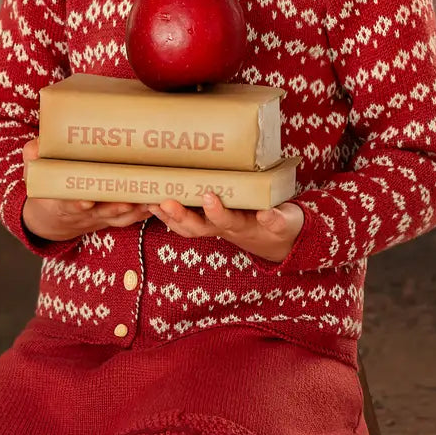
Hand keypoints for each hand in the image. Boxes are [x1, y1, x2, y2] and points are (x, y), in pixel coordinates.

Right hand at [21, 138, 149, 241]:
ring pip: (121, 218)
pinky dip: (144, 212)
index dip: (78, 204)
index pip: (69, 205)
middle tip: (129, 200)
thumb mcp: (33, 172)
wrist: (53, 216)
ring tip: (152, 199)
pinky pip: (131, 218)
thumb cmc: (45, 187)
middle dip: (116, 208)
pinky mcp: (114, 217)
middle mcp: (85, 214)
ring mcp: (101, 217)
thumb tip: (35, 146)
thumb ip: (33, 157)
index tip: (86, 201)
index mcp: (62, 202)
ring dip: (136, 210)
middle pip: (102, 213)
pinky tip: (159, 201)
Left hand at [147, 192, 304, 262]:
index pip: (228, 221)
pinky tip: (151, 200)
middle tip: (164, 201)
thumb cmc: (281, 226)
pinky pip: (183, 220)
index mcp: (243, 226)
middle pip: (197, 228)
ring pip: (186, 227)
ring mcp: (213, 225)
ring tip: (150, 200)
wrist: (276, 239)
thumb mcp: (286, 223)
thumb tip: (267, 213)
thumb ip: (278, 219)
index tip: (209, 195)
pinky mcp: (207, 218)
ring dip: (167, 216)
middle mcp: (223, 228)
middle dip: (180, 216)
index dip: (217, 212)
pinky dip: (166, 213)